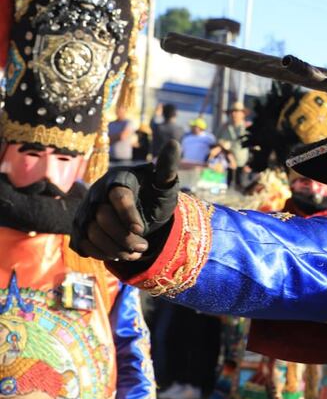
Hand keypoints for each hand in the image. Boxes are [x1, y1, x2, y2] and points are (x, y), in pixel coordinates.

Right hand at [70, 141, 180, 260]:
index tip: (141, 229)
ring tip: (135, 253)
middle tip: (144, 247)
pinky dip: (101, 254)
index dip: (127, 214)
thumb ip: (167, 167)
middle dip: (123, 236)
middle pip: (102, 218)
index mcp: (117, 178)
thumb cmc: (154, 196)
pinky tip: (119, 255)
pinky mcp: (80, 228)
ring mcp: (85, 211)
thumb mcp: (164, 185)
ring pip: (91, 233)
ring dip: (114, 248)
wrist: (142, 215)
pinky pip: (83, 244)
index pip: (117, 197)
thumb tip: (174, 143)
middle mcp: (96, 193)